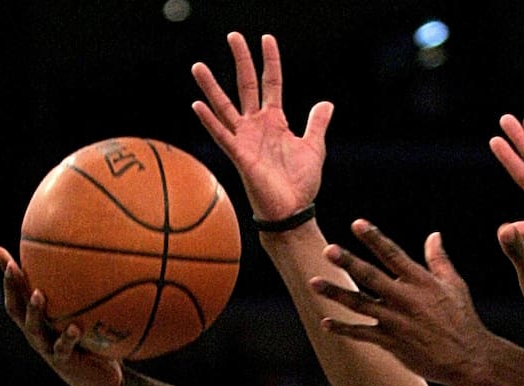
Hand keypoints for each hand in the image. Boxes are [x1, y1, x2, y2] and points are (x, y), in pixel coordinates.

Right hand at [0, 247, 127, 385]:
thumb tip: (102, 265)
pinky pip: (63, 349)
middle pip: (16, 308)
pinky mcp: (64, 363)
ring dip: (35, 311)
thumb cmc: (96, 345)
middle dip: (12, 287)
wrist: (104, 382)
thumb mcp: (89, 318)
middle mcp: (37, 333)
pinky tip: (75, 328)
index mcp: (39, 320)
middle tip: (12, 266)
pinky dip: (68, 338)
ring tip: (38, 294)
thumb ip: (88, 298)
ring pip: (34, 329)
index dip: (6, 274)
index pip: (17, 293)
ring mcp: (48, 348)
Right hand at [191, 32, 332, 221]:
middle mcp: (257, 126)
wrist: (293, 212)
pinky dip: (210, 121)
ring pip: (226, 107)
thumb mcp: (314, 147)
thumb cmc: (301, 183)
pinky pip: (222, 135)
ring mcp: (246, 139)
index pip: (272, 83)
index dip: (270, 61)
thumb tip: (326, 103)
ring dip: (211, 87)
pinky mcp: (240, 156)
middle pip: (247, 86)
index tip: (267, 39)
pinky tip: (197, 104)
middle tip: (233, 36)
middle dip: (242, 61)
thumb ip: (316, 124)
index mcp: (275, 122)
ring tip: (198, 66)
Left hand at [311, 220, 492, 385]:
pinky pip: (363, 334)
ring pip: (360, 304)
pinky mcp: (392, 343)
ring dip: (336, 293)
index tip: (357, 224)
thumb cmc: (463, 319)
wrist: (469, 358)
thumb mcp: (455, 285)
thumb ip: (439, 260)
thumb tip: (434, 235)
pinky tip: (326, 323)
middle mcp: (406, 299)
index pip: (393, 255)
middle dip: (348, 263)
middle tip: (328, 250)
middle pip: (371, 277)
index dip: (374, 238)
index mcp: (422, 282)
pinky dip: (344, 329)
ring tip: (314, 282)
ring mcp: (397, 322)